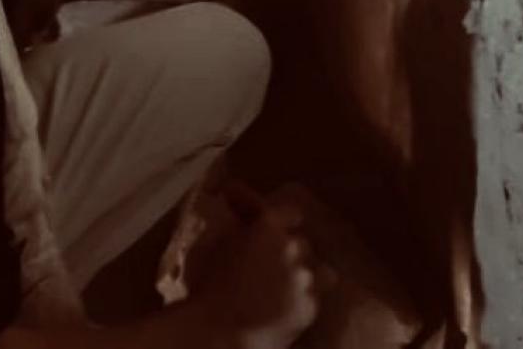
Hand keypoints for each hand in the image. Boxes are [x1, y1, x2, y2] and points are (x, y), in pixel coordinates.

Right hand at [197, 188, 320, 348]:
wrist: (216, 335)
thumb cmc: (207, 285)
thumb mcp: (217, 240)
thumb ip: (235, 214)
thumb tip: (232, 188)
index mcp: (271, 225)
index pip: (290, 212)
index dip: (280, 222)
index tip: (269, 230)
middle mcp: (296, 246)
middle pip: (301, 243)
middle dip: (288, 253)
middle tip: (267, 267)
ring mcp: (307, 278)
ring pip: (315, 270)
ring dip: (300, 276)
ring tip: (279, 290)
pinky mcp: (311, 307)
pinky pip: (312, 298)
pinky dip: (301, 301)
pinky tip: (282, 309)